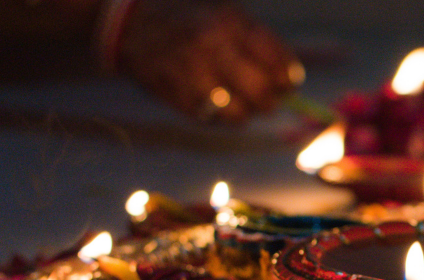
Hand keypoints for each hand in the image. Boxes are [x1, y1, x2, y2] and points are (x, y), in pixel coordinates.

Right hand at [114, 0, 300, 122]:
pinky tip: (215, 101)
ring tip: (241, 100)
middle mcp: (211, 48)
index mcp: (229, 23)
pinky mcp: (177, 98)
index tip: (288, 83)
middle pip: (262, 93)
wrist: (132, 24)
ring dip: (246, 112)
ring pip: (240, 114)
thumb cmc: (191, 19)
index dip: (289, 80)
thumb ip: (260, 43)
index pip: (278, 64)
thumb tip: (291, 80)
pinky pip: (214, 121)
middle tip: (268, 98)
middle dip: (271, 100)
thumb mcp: (226, 15)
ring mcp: (191, 75)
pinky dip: (221, 117)